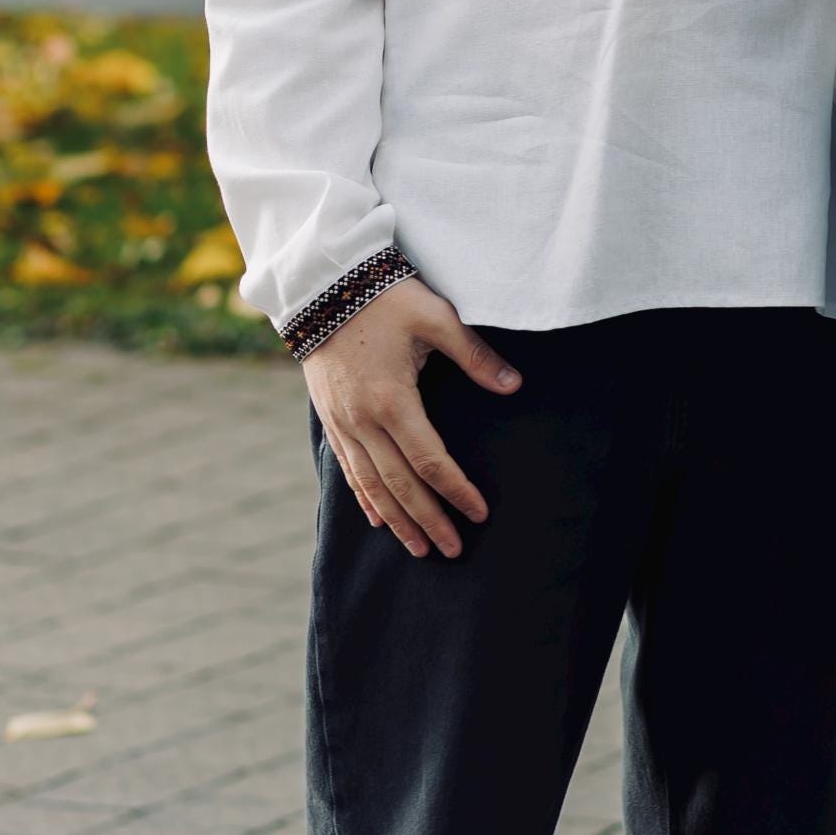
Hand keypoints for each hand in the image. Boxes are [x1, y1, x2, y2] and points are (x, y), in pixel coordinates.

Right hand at [304, 276, 517, 558]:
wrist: (321, 283)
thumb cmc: (385, 297)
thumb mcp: (435, 317)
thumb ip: (474, 355)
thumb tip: (514, 386)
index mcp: (392, 400)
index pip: (431, 461)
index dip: (456, 490)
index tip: (479, 513)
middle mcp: (363, 420)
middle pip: (400, 484)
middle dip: (428, 520)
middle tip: (453, 551)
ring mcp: (342, 422)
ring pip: (371, 485)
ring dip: (397, 520)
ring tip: (420, 548)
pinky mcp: (329, 417)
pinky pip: (348, 468)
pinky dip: (365, 497)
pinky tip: (378, 518)